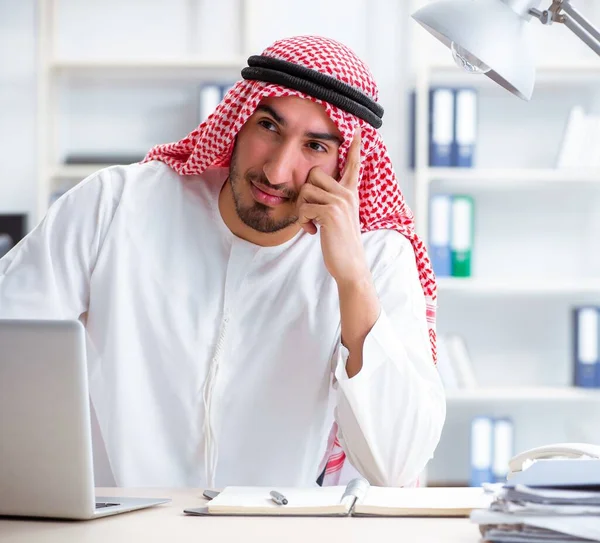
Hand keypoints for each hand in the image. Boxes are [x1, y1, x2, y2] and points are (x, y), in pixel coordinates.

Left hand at [297, 129, 369, 285]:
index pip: (352, 165)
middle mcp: (348, 194)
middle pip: (313, 175)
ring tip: (312, 224)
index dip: (355, 147)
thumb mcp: (338, 218)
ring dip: (301, 210)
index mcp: (350, 193)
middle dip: (304, 194)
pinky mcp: (331, 212)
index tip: (357, 129)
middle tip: (309, 215)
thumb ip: (330, 202)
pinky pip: (303, 207)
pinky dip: (302, 221)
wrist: (350, 266)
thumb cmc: (340, 244)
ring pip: (305, 190)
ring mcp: (341, 202)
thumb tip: (310, 191)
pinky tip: (313, 232)